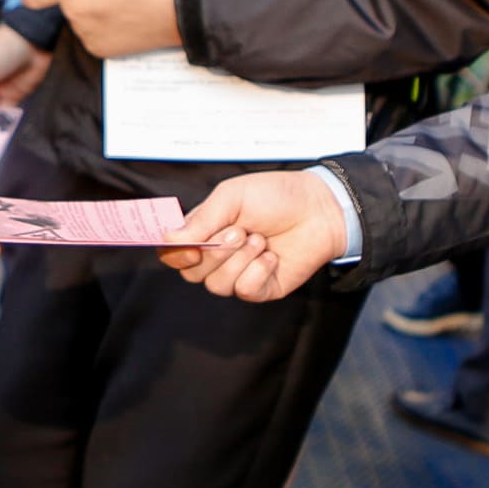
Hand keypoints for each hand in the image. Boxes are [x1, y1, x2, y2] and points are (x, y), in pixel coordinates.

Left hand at [23, 0, 179, 57]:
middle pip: (65, 5)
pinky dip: (102, 29)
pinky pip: (92, 36)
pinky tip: (122, 21)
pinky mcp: (99, 50)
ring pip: (79, 21)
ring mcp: (87, 35)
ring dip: (91, 13)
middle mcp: (75, 15)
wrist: (174, 10)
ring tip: (120, 5)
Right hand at [160, 170, 343, 299]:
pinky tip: (271, 257)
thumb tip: (170, 240)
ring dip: (239, 261)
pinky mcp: (260, 288)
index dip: (176, 254)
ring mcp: (239, 273)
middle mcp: (218, 255)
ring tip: (259, 240)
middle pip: (192, 273)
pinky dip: (257, 272)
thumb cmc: (277, 196)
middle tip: (240, 231)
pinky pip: (244, 291)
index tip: (191, 247)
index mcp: (205, 230)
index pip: (174, 252)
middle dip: (215, 253)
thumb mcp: (232, 196)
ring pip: (216, 285)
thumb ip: (200, 220)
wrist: (318, 210)